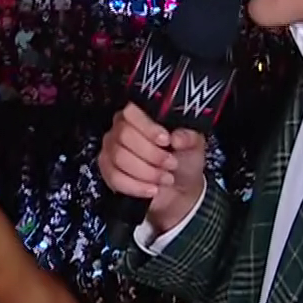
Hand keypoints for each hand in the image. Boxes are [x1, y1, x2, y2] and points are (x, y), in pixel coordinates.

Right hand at [98, 104, 205, 236]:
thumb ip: (189, 137)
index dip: (147, 127)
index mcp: (140, 116)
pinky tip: (152, 189)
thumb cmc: (183, 161)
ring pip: (119, 157)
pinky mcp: (108, 172)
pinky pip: (115, 177)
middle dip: (151, 153)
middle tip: (171, 163)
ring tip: (165, 178)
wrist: (180, 190)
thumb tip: (177, 137)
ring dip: (146, 171)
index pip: (131, 112)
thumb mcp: (194, 145)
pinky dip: (136, 186)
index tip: (166, 140)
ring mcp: (111, 150)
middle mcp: (121, 130)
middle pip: (124, 135)